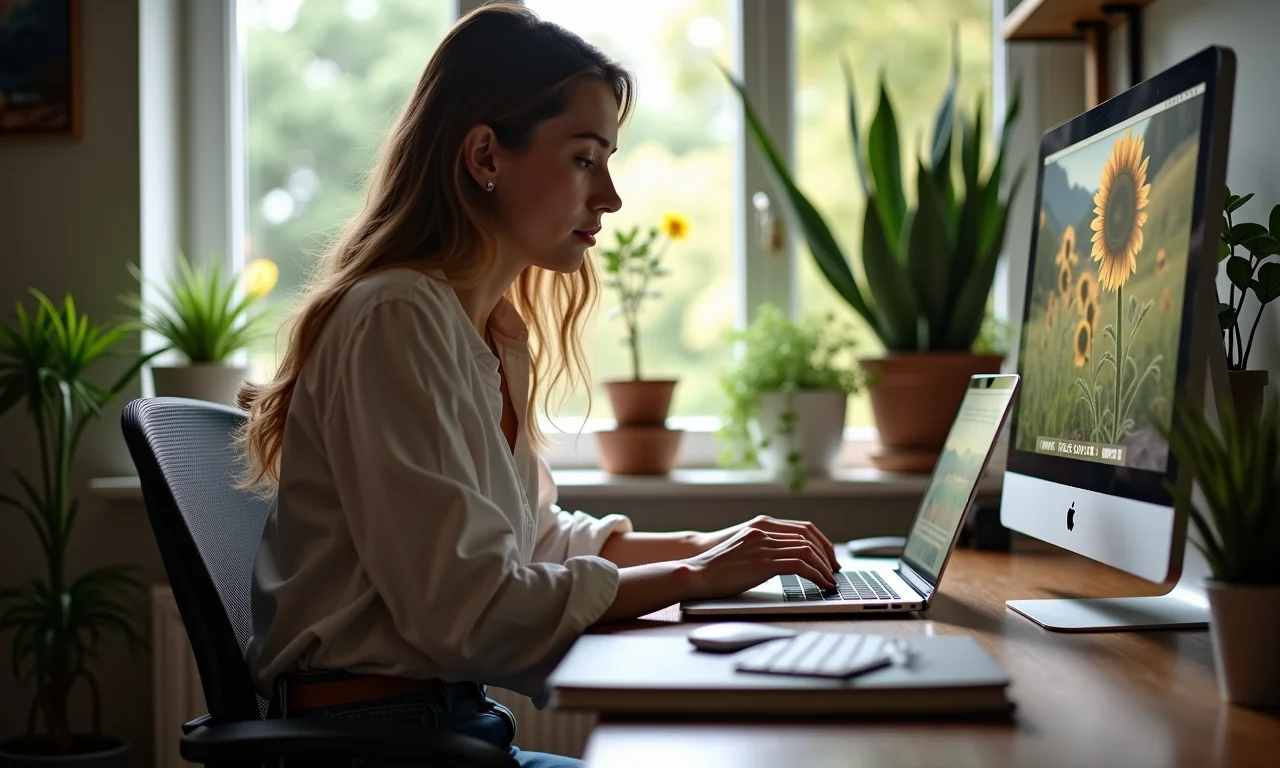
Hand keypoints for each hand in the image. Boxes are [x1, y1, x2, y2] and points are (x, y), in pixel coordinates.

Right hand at [697, 515, 839, 571]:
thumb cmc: (714, 570)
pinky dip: (817, 575)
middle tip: (834, 572)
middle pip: (808, 538)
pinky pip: (800, 565)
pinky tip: (821, 586)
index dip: (819, 544)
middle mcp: (764, 533)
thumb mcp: (741, 553)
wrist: (695, 574)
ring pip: (807, 551)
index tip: (827, 559)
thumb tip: (781, 565)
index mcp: (759, 528)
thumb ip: (760, 552)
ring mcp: (764, 547)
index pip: (801, 530)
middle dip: (826, 556)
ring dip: (824, 568)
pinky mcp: (764, 563)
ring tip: (830, 582)